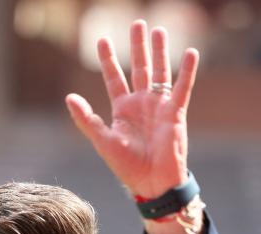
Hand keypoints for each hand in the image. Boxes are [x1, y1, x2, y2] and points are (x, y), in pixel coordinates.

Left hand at [65, 20, 198, 199]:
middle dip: (137, 47)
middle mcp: (141, 104)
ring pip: (160, 72)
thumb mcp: (103, 141)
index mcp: (122, 110)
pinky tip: (191, 52)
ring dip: (159, 52)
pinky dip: (187, 71)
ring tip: (159, 30)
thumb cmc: (127, 166)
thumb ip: (86, 119)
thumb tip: (69, 97)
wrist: (152, 182)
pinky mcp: (175, 113)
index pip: (114, 78)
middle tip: (136, 24)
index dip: (108, 60)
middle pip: (138, 68)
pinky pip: (182, 87)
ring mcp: (159, 107)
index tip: (102, 39)